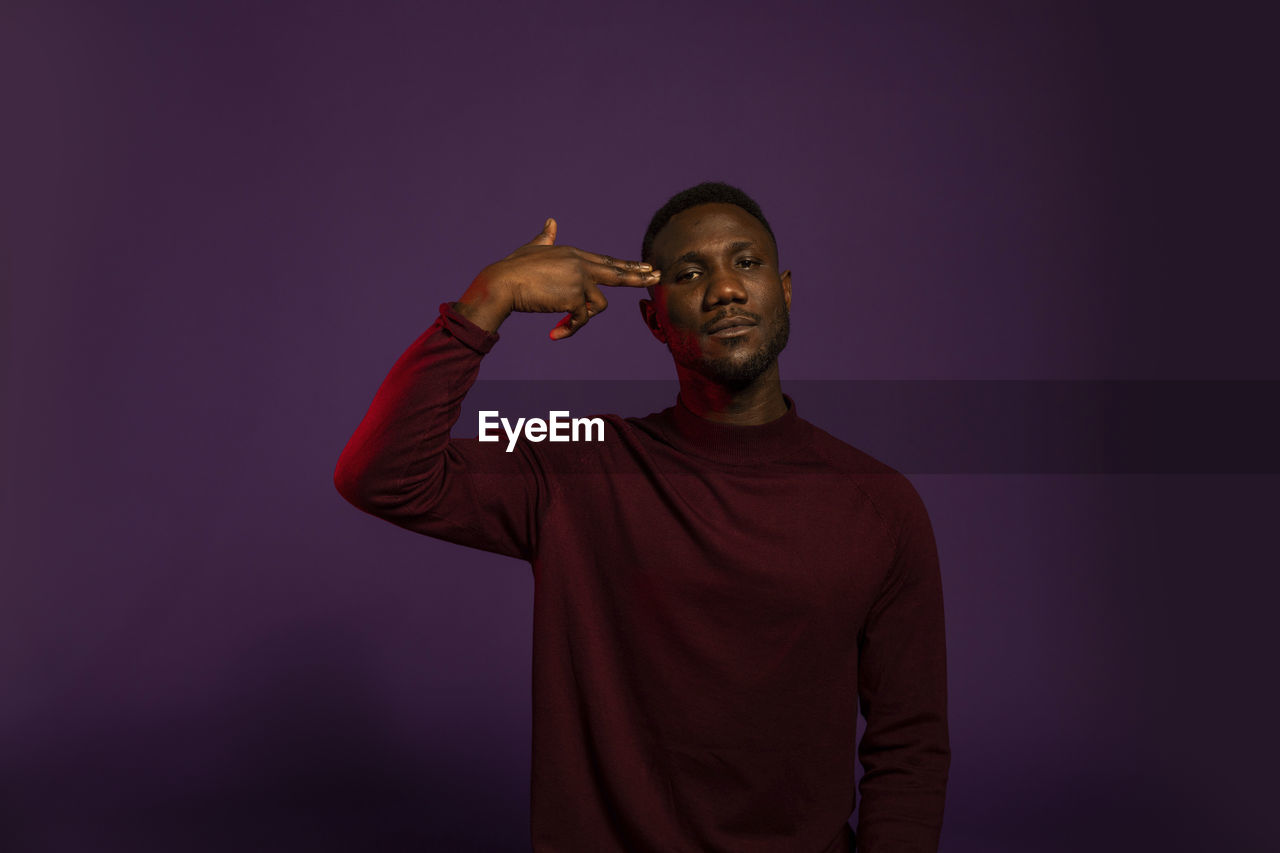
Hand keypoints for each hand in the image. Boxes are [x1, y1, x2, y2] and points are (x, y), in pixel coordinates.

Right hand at [456, 218, 661, 338]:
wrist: (502, 283)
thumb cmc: (513, 269)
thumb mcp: (533, 249)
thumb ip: (546, 238)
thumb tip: (552, 221)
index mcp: (573, 253)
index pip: (606, 261)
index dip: (625, 265)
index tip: (645, 267)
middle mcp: (580, 264)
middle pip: (617, 273)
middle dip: (638, 277)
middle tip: (658, 277)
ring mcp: (580, 279)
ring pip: (598, 305)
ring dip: (580, 318)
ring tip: (560, 325)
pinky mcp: (575, 296)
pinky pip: (582, 319)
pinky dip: (569, 329)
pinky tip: (555, 334)